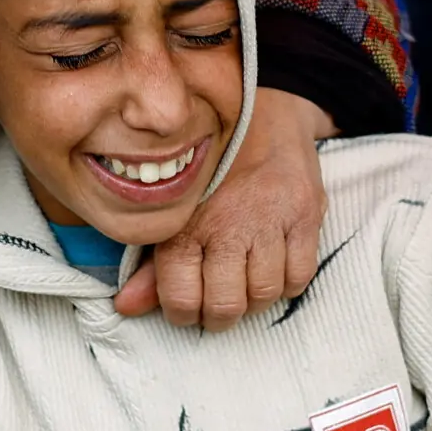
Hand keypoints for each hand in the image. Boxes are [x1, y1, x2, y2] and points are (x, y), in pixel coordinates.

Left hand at [120, 89, 337, 329]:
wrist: (263, 114)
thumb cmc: (210, 171)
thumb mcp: (174, 212)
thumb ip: (152, 266)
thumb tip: (126, 308)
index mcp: (186, 222)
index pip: (181, 297)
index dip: (183, 314)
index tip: (188, 307)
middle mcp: (227, 223)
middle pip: (226, 304)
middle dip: (219, 316)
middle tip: (218, 303)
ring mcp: (269, 219)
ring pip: (265, 293)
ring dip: (254, 299)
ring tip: (245, 281)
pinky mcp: (305, 215)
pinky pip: (300, 276)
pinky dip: (287, 282)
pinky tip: (273, 266)